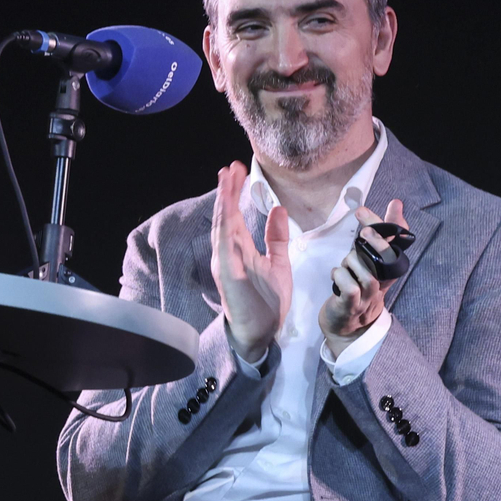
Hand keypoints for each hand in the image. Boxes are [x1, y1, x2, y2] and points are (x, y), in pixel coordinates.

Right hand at [209, 161, 293, 363]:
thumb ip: (276, 238)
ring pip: (221, 226)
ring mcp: (225, 263)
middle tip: (230, 167)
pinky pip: (224, 246)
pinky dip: (224, 226)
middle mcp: (228, 253)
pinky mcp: (228, 274)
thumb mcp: (278, 263)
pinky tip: (227, 210)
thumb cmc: (267, 303)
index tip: (239, 170)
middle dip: (226, 191)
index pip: (235, 215)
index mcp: (240, 249)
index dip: (235, 192)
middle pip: (224, 216)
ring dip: (223, 202)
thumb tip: (278, 209)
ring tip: (225, 179)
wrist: (262, 334)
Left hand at [321, 200, 407, 354]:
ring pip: (367, 274)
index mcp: (386, 270)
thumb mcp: (365, 262)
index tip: (394, 204)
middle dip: (378, 242)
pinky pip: (350, 289)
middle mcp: (381, 284)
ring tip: (343, 265)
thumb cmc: (353, 288)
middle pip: (388, 259)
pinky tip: (335, 275)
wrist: (344, 326)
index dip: (397, 225)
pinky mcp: (350, 307)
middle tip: (364, 231)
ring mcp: (367, 297)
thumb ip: (372, 239)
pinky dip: (340, 277)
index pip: (398, 244)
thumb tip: (387, 208)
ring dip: (352, 263)